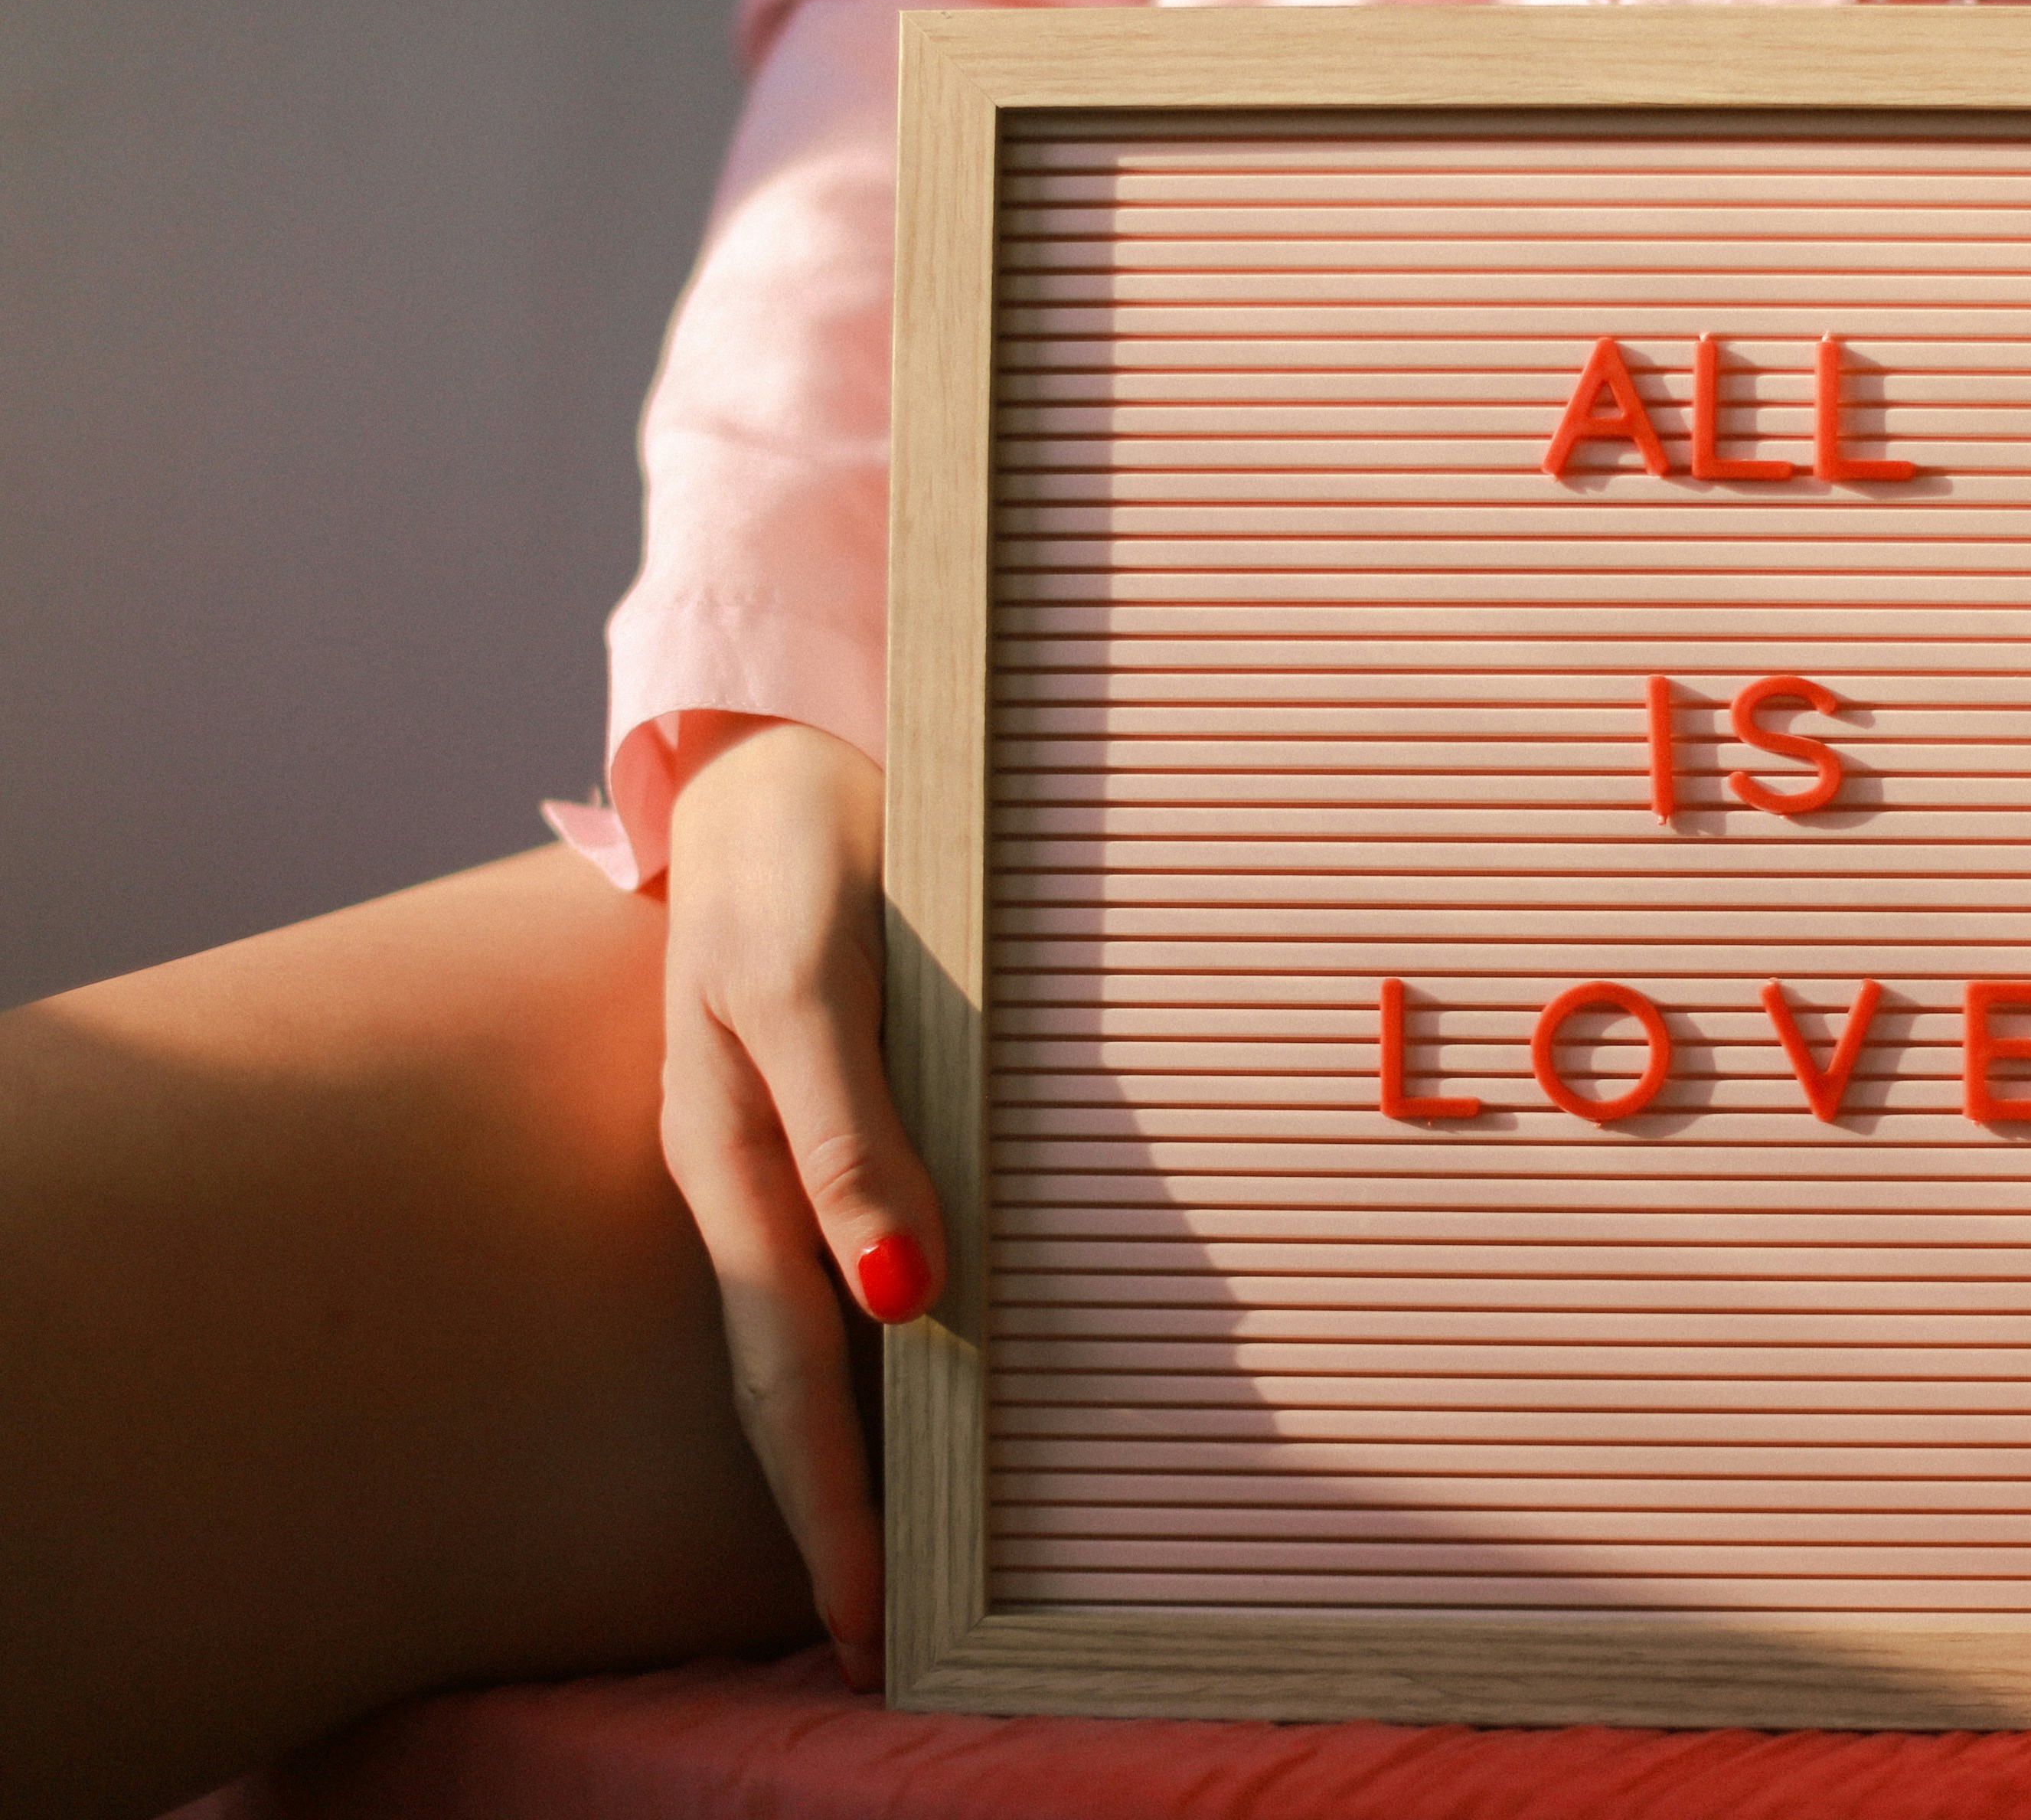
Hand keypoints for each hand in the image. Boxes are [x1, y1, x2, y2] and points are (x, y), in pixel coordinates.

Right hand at [656, 712, 943, 1692]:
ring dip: (856, 1452)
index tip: (865, 1630)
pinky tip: (918, 1391)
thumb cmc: (804, 852)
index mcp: (738, 1163)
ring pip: (814, 1335)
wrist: (784, 753)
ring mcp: (777, 1151)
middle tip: (875, 1652)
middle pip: (793, 1384)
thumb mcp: (810, 982)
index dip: (828, 1507)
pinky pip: (843, 1259)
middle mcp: (751, 1177)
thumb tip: (900, 1299)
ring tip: (892, 1569)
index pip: (788, 1377)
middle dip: (833, 1522)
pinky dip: (878, 1351)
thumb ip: (849, 1133)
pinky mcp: (822, 1113)